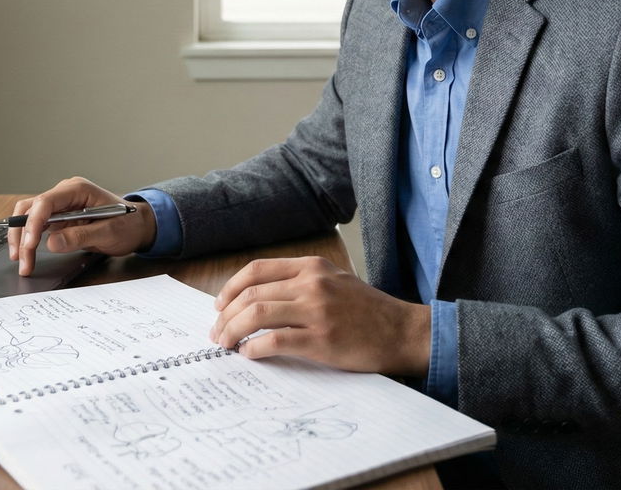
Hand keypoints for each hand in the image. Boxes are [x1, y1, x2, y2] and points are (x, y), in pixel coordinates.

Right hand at [8, 177, 156, 275]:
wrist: (137, 226)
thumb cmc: (128, 224)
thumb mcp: (108, 233)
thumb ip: (80, 237)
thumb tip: (51, 243)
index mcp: (77, 189)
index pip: (46, 202)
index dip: (34, 223)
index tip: (30, 245)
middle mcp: (64, 193)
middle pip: (31, 209)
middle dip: (22, 234)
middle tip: (21, 259)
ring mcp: (60, 205)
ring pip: (29, 217)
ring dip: (21, 238)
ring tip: (21, 261)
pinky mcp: (58, 217)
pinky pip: (37, 225)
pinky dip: (29, 240)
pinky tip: (27, 254)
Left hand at [209, 256, 430, 376]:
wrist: (403, 331)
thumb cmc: (369, 311)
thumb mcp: (335, 281)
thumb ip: (302, 283)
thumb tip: (259, 300)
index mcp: (312, 266)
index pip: (257, 270)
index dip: (231, 288)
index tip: (219, 306)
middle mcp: (312, 283)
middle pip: (251, 294)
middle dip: (225, 315)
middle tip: (217, 333)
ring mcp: (316, 310)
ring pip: (257, 314)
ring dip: (233, 331)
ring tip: (225, 344)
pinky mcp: (321, 339)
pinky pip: (275, 340)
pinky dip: (255, 348)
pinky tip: (249, 354)